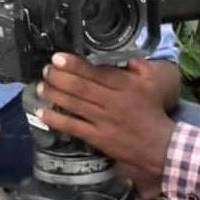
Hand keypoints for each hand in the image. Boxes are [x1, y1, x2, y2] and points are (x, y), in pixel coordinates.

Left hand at [36, 53, 174, 198]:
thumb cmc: (153, 111)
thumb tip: (122, 53)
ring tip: (40, 86)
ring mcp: (103, 121)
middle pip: (80, 87)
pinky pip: (73, 127)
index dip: (75, 65)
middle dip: (59, 77)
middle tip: (45, 70)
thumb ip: (138, 65)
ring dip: (54, 95)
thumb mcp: (152, 82)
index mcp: (125, 86)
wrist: (159, 145)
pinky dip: (56, 120)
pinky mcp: (97, 138)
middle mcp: (112, 102)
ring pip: (74, 105)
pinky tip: (42, 113)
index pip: (96, 73)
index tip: (58, 57)